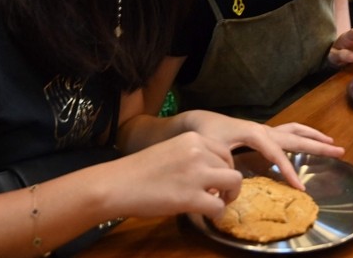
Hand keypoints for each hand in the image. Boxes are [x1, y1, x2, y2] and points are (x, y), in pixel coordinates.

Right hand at [108, 131, 242, 218]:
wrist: (118, 184)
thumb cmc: (139, 170)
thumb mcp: (170, 150)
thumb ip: (192, 156)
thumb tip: (211, 172)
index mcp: (193, 138)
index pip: (225, 151)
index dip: (224, 167)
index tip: (216, 179)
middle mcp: (198, 152)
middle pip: (232, 167)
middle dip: (228, 182)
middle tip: (218, 194)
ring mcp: (196, 174)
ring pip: (234, 183)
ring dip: (228, 196)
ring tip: (216, 202)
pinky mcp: (191, 197)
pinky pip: (218, 206)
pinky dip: (217, 213)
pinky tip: (207, 214)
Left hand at [179, 112, 342, 190]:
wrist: (198, 120)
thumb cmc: (206, 133)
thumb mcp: (212, 148)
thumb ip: (223, 165)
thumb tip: (229, 184)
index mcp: (255, 133)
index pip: (278, 154)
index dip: (289, 171)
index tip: (301, 188)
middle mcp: (263, 130)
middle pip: (296, 137)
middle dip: (318, 145)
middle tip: (340, 151)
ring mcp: (264, 130)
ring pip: (294, 131)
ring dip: (313, 136)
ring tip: (331, 143)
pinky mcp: (261, 133)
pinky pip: (287, 134)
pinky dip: (301, 136)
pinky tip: (308, 142)